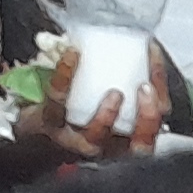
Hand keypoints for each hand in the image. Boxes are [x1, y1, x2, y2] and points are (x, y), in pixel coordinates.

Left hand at [0, 41, 174, 181]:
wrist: (33, 133)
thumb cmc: (77, 115)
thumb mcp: (106, 106)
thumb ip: (125, 86)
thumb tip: (140, 45)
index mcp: (126, 141)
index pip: (153, 129)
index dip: (159, 105)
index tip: (155, 78)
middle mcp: (107, 147)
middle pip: (137, 143)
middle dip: (147, 117)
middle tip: (145, 88)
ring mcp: (76, 140)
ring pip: (96, 136)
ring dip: (108, 116)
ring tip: (114, 93)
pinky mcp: (49, 125)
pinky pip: (59, 100)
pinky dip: (66, 76)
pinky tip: (72, 54)